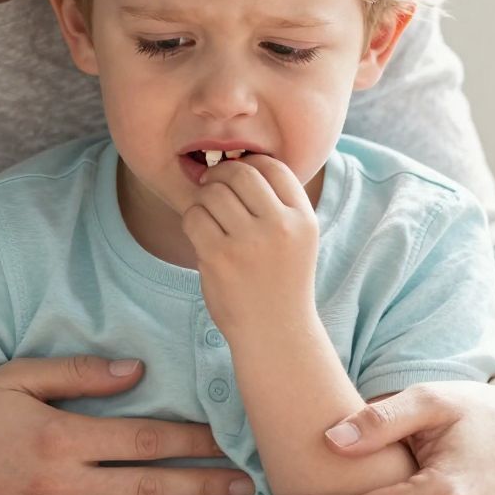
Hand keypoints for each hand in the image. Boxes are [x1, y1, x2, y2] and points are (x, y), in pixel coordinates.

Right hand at [0, 356, 256, 494]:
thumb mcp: (16, 378)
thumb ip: (79, 373)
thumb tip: (138, 371)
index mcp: (63, 437)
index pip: (146, 439)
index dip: (193, 439)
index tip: (230, 439)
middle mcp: (63, 487)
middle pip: (150, 490)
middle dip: (205, 488)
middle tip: (249, 488)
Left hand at [181, 154, 318, 338]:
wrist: (275, 333)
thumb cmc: (280, 283)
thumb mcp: (297, 240)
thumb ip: (278, 205)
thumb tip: (239, 161)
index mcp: (303, 218)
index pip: (273, 166)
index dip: (250, 162)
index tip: (237, 175)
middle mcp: (280, 226)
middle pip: (240, 172)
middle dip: (220, 174)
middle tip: (212, 186)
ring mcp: (249, 242)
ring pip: (213, 193)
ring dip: (203, 199)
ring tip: (207, 215)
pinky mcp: (219, 257)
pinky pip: (194, 217)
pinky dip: (192, 220)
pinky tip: (200, 235)